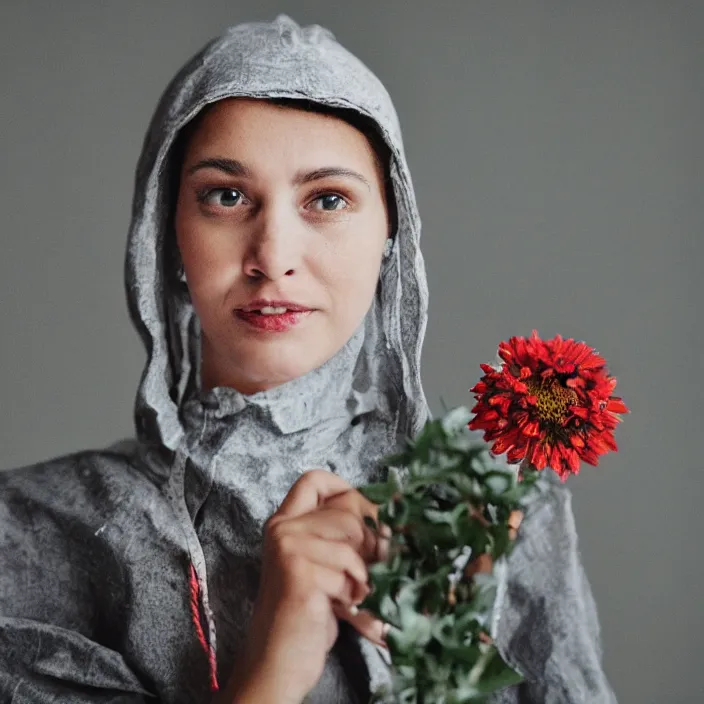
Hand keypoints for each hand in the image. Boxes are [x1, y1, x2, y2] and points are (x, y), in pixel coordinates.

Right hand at [225, 470, 386, 703]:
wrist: (277, 663)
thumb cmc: (306, 615)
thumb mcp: (323, 566)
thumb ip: (343, 538)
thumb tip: (395, 518)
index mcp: (285, 522)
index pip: (314, 479)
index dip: (348, 492)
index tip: (366, 518)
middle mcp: (282, 529)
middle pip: (348, 512)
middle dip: (371, 544)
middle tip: (370, 573)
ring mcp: (288, 548)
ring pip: (352, 542)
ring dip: (364, 575)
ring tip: (353, 595)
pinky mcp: (299, 572)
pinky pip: (348, 571)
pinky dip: (354, 595)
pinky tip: (342, 608)